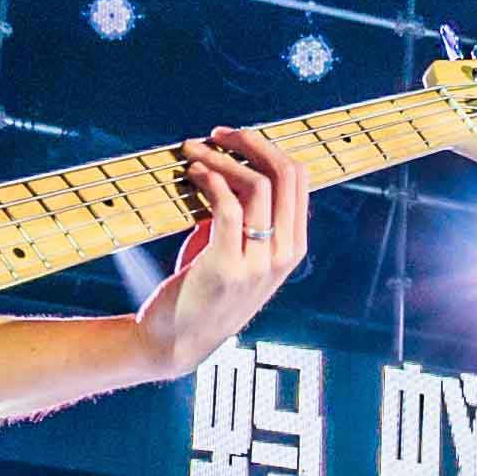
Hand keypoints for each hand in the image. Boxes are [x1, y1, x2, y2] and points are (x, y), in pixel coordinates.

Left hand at [135, 127, 308, 377]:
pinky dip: (210, 180)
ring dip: (221, 159)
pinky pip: (227, 207)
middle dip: (251, 142)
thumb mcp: (240, 253)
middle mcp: (284, 254)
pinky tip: (193, 173)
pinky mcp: (227, 267)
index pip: (299, 178)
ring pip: (256, 185)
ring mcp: (259, 263)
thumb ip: (247, 218)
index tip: (235, 137)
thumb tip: (231, 165)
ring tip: (192, 151)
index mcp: (293, 247)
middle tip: (217, 133)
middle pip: (285, 174)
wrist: (178, 341)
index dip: (267, 147)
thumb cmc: (203, 292)